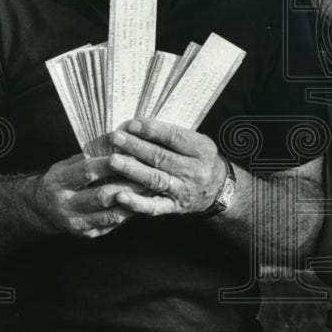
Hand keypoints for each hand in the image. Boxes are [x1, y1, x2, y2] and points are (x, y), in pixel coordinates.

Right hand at [33, 152, 142, 238]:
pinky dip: (129, 213)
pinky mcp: (88, 233)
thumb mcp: (67, 165)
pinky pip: (113, 223)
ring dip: (134, 201)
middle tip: (150, 174)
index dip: (110, 164)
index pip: (87, 171)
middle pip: (102, 195)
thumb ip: (89, 157)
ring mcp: (76, 222)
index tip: (131, 153)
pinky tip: (143, 203)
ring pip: (110, 214)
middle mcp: (65, 204)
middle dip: (128, 184)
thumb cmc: (62, 180)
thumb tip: (118, 143)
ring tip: (152, 190)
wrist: (43, 209)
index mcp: (59, 182)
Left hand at [107, 118, 226, 216]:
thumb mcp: (196, 143)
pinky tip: (120, 196)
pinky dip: (137, 203)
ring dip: (132, 170)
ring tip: (113, 161)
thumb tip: (138, 126)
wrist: (219, 190)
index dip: (151, 130)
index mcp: (201, 150)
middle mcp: (195, 171)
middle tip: (115, 138)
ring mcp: (184, 190)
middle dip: (136, 147)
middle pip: (162, 157)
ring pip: (156, 180)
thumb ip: (172, 136)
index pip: (174, 137)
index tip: (130, 124)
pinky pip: (155, 206)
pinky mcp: (175, 207)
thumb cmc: (200, 160)